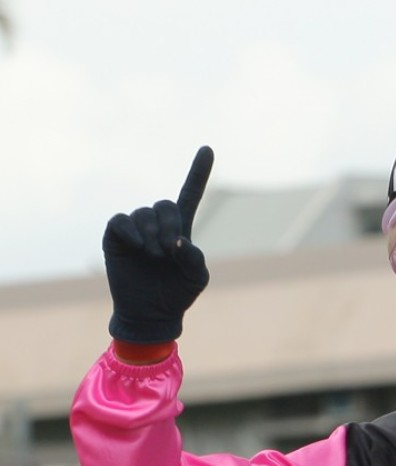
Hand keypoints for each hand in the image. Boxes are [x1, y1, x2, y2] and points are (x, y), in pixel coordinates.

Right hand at [103, 147, 213, 342]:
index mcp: (182, 229)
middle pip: (165, 204)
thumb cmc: (177, 294)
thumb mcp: (196, 278)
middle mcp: (158, 224)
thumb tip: (178, 241)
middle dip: (170, 226)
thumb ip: (195, 259)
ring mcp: (136, 229)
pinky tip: (139, 247)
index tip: (208, 149)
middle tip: (169, 251)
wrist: (150, 313)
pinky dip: (131, 231)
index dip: (199, 172)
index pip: (191, 194)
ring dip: (152, 234)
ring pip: (144, 213)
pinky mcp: (115, 236)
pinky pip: (121, 221)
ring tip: (154, 257)